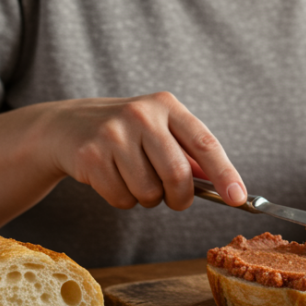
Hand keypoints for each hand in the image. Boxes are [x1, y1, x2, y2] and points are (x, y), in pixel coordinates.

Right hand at [37, 92, 246, 211]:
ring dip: (147, 199)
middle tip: (174, 200)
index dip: (225, 174)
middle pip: (177, 175)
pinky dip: (123, 200)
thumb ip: (189, 154)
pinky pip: (122, 198)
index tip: (238, 198)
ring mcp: (113, 133)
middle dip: (180, 197)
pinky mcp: (91, 155)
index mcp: (166, 106)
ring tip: (135, 180)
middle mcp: (141, 114)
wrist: (66, 126)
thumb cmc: (125, 133)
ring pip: (149, 192)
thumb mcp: (158, 130)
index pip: (204, 143)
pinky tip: (113, 179)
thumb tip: (226, 186)